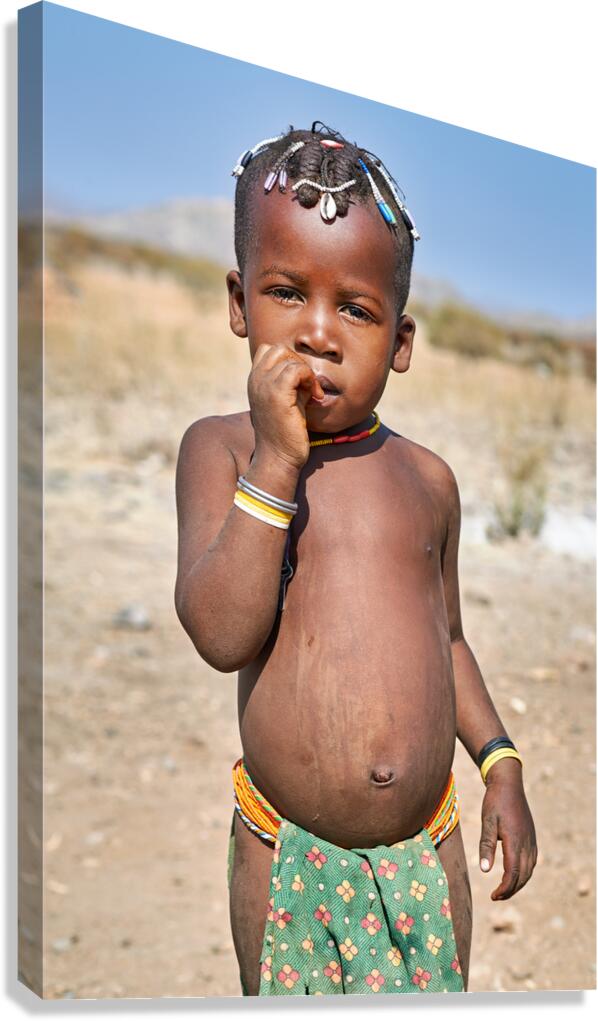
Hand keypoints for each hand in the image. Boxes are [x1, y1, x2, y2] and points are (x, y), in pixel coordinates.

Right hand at [247, 344, 324, 469]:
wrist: (278, 458)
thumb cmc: (285, 433)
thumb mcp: (286, 400)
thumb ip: (291, 382)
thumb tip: (306, 370)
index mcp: (254, 381)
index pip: (268, 351)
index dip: (288, 360)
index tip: (299, 382)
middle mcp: (255, 381)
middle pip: (278, 349)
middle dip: (298, 362)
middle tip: (307, 385)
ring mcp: (263, 386)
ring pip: (289, 358)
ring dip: (306, 373)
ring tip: (311, 393)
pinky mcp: (276, 394)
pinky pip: (296, 369)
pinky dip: (309, 379)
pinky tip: (314, 396)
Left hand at [478, 767, 536, 899]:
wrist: (509, 784)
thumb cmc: (494, 801)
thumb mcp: (487, 822)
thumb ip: (486, 846)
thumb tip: (484, 870)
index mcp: (515, 841)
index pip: (513, 873)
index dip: (504, 888)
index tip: (493, 896)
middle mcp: (527, 843)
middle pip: (522, 875)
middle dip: (511, 890)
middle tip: (496, 897)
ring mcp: (531, 840)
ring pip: (529, 870)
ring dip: (518, 883)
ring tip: (504, 889)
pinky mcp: (531, 837)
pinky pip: (531, 861)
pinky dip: (524, 872)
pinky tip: (514, 874)